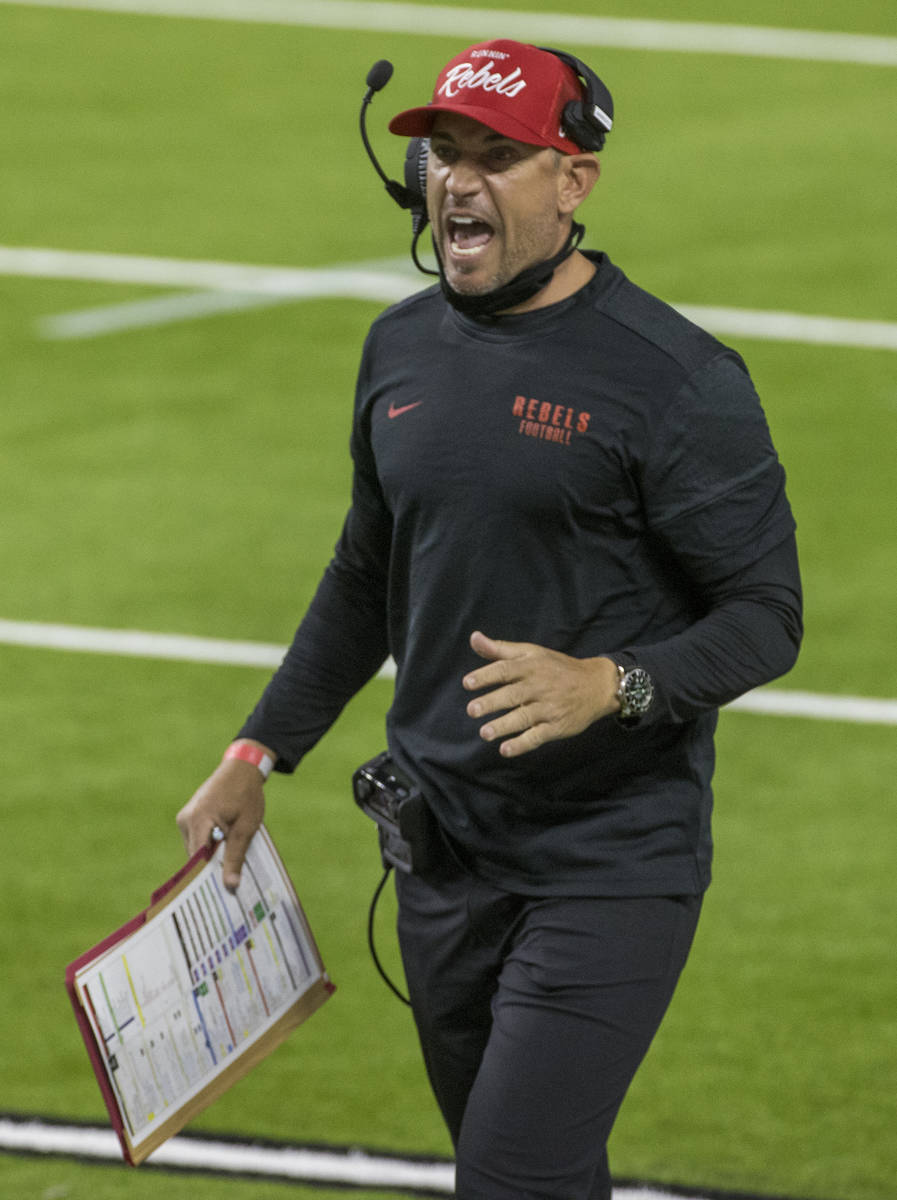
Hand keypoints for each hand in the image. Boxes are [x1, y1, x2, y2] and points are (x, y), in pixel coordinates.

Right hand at [176, 754, 267, 891]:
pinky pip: (197, 839)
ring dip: (211, 856)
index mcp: (198, 820)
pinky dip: (209, 846)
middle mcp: (186, 819)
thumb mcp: (246, 828)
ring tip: (230, 864)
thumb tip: (230, 886)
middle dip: (210, 869)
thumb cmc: (247, 795)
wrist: (242, 769)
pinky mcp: (189, 817)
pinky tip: (225, 849)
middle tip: (229, 885)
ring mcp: (185, 817)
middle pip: (195, 856)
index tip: (219, 895)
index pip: (197, 860)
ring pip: (195, 849)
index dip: (207, 878)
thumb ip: (236, 856)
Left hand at [463, 630, 619, 757]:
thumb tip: (474, 638)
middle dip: (492, 702)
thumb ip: (500, 649)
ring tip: (484, 733)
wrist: (597, 685)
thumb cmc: (557, 667)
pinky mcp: (557, 726)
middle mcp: (539, 686)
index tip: (467, 683)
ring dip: (504, 726)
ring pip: (524, 717)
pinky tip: (505, 749)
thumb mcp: (531, 652)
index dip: (486, 676)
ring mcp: (549, 708)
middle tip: (472, 710)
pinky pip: (538, 736)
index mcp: (531, 666)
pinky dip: (522, 744)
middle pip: (513, 694)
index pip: (505, 669)